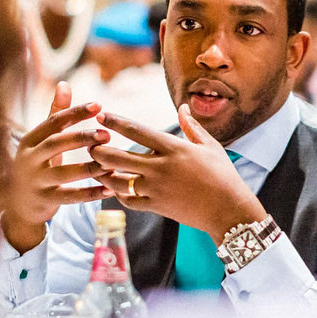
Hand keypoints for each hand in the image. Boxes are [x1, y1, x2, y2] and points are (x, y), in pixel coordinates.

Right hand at [1, 81, 113, 251]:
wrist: (17, 204)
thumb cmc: (36, 164)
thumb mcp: (41, 140)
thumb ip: (55, 114)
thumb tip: (65, 83)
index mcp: (30, 140)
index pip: (53, 122)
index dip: (75, 113)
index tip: (99, 105)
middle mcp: (29, 159)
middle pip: (56, 144)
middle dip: (82, 138)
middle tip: (107, 135)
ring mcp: (36, 181)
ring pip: (64, 173)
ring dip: (90, 168)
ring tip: (111, 164)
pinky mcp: (44, 201)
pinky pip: (70, 197)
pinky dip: (91, 194)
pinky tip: (110, 189)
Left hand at [89, 104, 266, 240]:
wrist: (228, 210)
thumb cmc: (223, 175)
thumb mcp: (210, 146)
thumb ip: (192, 126)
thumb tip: (183, 107)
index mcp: (174, 148)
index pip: (137, 131)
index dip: (115, 122)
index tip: (100, 115)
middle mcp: (161, 167)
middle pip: (118, 156)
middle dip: (99, 149)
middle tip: (88, 143)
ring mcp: (156, 189)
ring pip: (118, 180)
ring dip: (102, 173)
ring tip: (93, 166)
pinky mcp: (156, 206)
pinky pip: (128, 200)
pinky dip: (118, 193)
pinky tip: (113, 187)